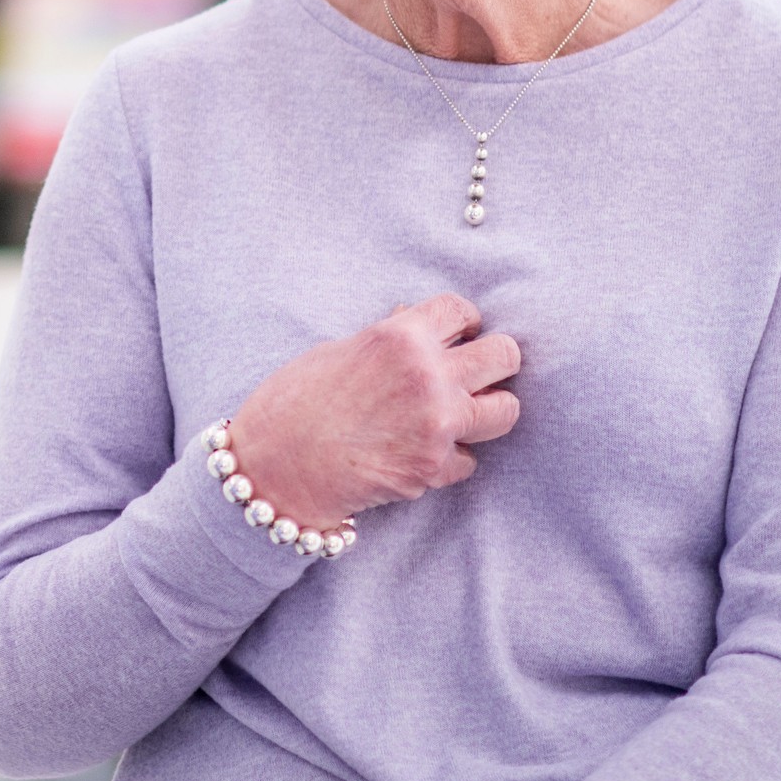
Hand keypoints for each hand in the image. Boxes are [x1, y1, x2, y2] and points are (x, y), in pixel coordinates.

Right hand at [227, 293, 520, 529]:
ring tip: (464, 414)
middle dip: (493, 361)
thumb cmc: (293, 403)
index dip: (464, 321)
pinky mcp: (433, 469)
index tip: (460, 333)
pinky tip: (423, 453)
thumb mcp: (338, 351)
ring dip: (487, 410)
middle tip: (475, 371)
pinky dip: (451, 458)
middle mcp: (428, 376)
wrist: (274, 468)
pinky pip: (470, 459)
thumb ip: (387, 339)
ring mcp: (436, 425)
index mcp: (400, 336)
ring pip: (506, 410)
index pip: (461, 310)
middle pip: (504, 355)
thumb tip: (415, 323)